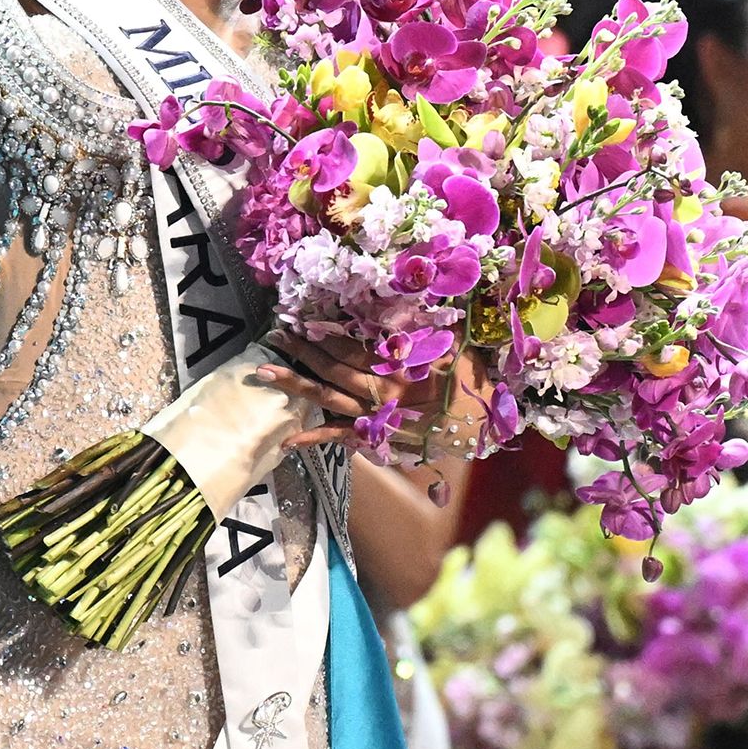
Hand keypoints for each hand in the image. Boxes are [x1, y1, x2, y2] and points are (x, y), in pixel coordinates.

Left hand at [251, 333, 484, 462]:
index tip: (298, 318)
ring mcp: (375, 415)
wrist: (483, 423)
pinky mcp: (376, 435)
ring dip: (295, 383)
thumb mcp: (451, 348)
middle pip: (331, 368)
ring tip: (264, 371)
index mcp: (396, 366)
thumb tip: (403, 306)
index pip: (350, 346)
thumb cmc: (470, 382)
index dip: (322, 332)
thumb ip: (424, 330)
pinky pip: (341, 436)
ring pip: (327, 397)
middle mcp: (380, 390)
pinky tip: (287, 442)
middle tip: (274, 335)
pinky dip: (315, 438)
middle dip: (301, 350)